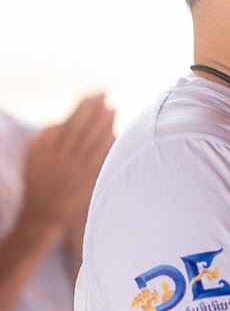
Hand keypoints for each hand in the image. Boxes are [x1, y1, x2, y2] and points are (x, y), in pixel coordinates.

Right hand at [20, 95, 114, 239]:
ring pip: (91, 142)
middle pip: (81, 129)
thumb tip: (54, 124)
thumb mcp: (33, 161)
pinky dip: (106, 147)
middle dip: (94, 110)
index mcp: (49, 150)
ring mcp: (76, 169)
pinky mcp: (87, 181)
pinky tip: (116, 134)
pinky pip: (99, 161)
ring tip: (113, 109)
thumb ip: (42, 142)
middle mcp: (63, 157)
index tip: (93, 95)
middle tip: (106, 95)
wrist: (43, 215)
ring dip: (103, 124)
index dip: (81, 108)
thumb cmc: (38, 186)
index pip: (68, 123)